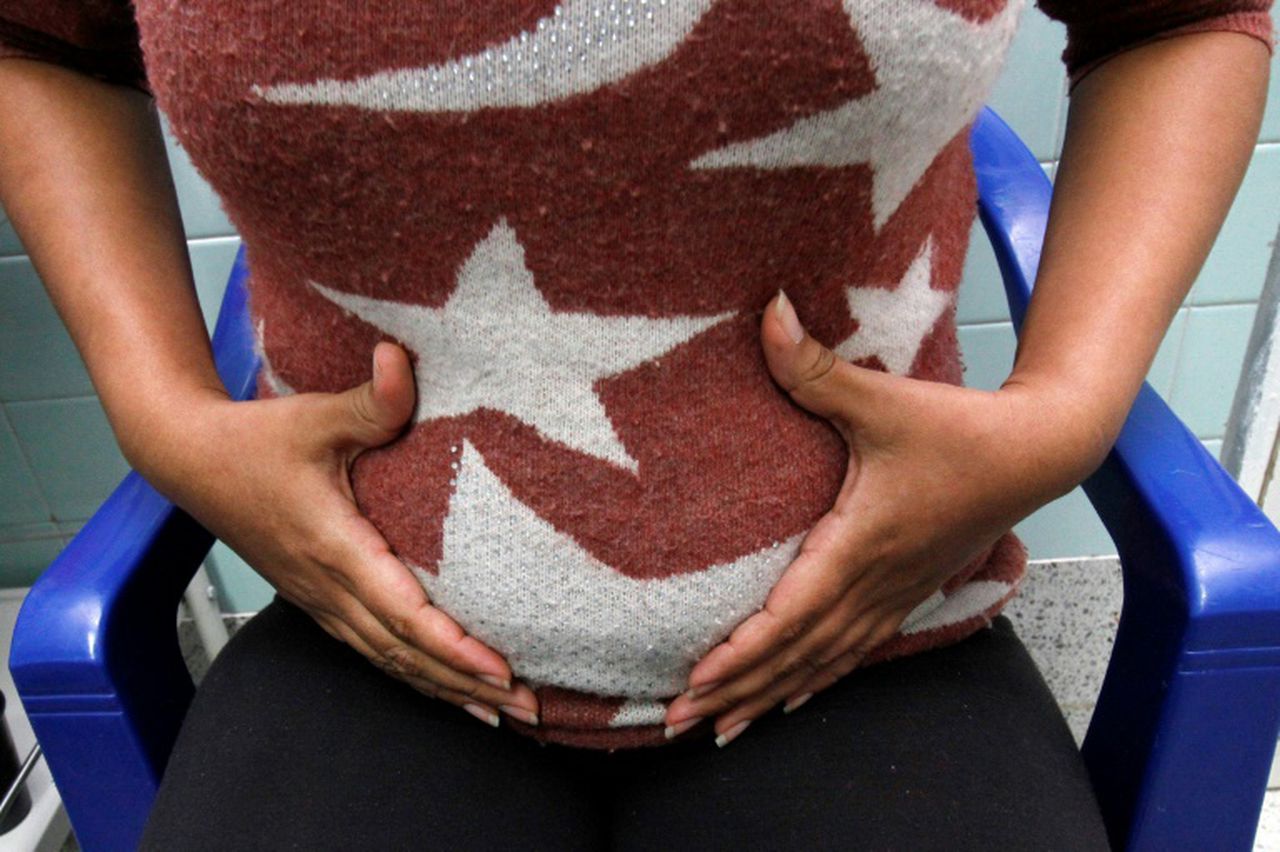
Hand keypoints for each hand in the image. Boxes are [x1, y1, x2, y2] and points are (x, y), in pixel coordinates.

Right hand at [131, 341, 539, 728]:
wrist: (189, 458)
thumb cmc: (253, 438)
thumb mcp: (314, 415)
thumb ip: (369, 399)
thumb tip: (399, 357)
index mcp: (335, 548)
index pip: (403, 612)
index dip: (454, 647)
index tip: (501, 671)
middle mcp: (328, 586)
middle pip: (405, 654)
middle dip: (468, 686)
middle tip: (529, 710)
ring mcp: (319, 599)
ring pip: (388, 661)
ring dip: (445, 690)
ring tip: (500, 715)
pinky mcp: (316, 598)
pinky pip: (371, 650)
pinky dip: (412, 675)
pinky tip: (442, 688)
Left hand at [662, 289, 1107, 745]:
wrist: (1038, 452)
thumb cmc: (961, 427)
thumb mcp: (882, 396)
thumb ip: (813, 365)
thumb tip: (765, 311)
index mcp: (860, 547)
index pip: (789, 617)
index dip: (740, 654)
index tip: (695, 682)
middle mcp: (874, 584)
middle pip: (797, 655)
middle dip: (738, 691)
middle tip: (681, 723)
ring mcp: (894, 595)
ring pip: (823, 662)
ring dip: (771, 696)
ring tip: (724, 729)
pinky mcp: (908, 591)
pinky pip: (853, 651)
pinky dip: (816, 679)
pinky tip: (793, 699)